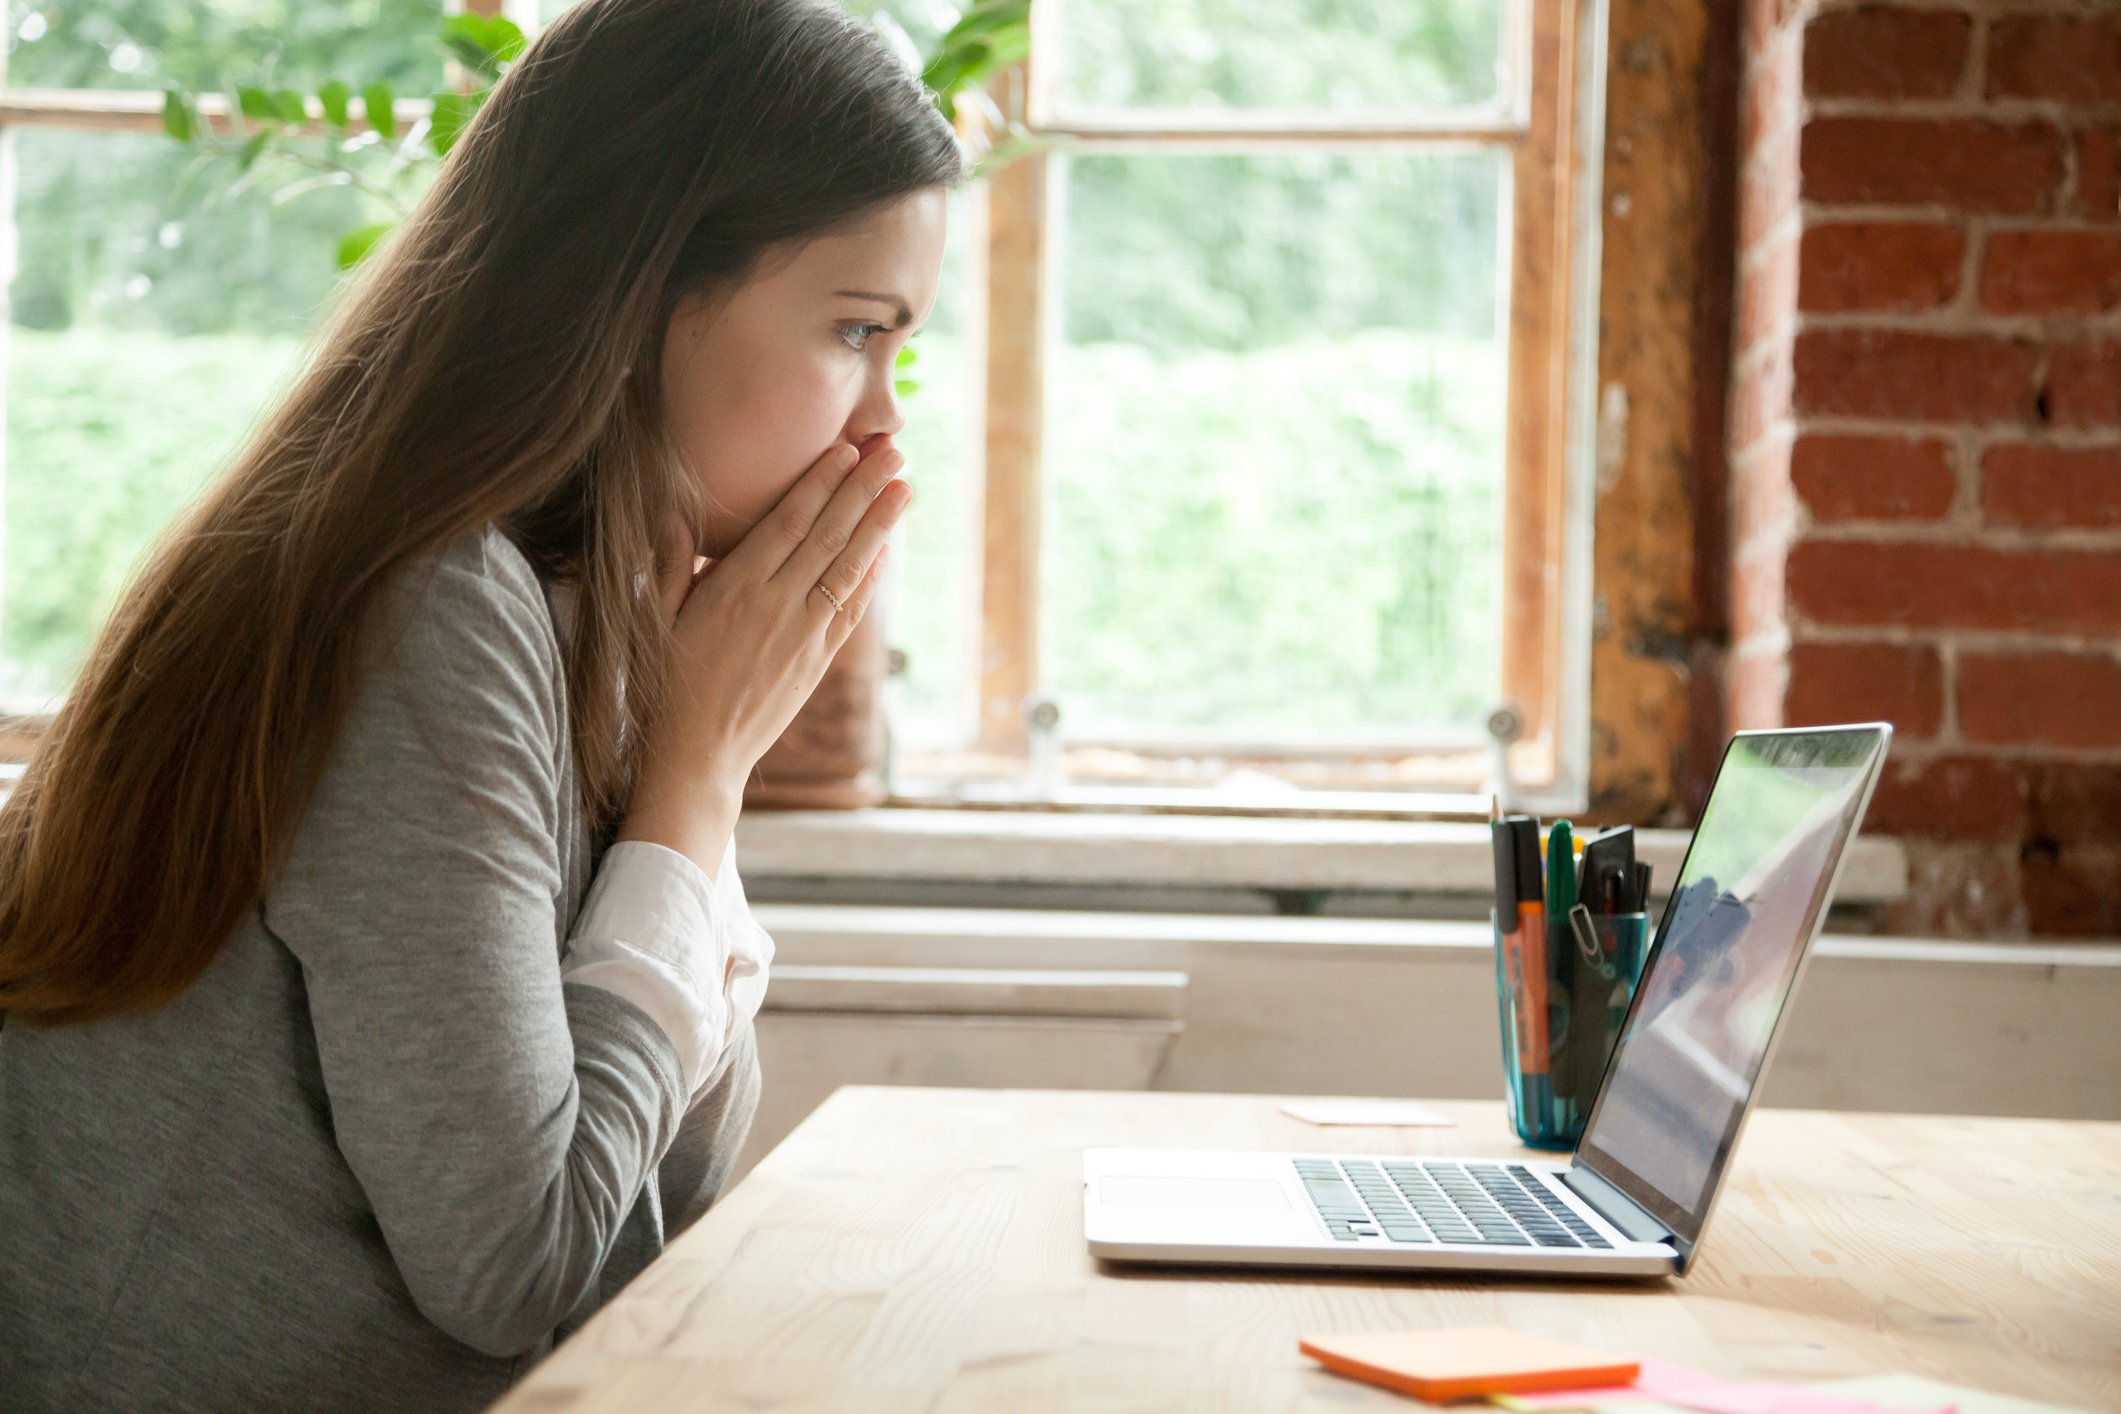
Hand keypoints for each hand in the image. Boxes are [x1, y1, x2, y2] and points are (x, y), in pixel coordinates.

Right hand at [618, 435, 908, 876]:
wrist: (696, 757)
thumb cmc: (665, 684)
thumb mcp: (654, 620)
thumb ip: (669, 562)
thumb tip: (675, 508)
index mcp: (735, 589)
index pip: (789, 522)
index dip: (822, 482)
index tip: (846, 448)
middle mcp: (778, 607)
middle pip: (831, 536)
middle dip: (865, 490)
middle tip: (895, 452)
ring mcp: (803, 636)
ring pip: (850, 569)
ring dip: (880, 526)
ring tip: (904, 489)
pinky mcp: (816, 662)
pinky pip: (850, 610)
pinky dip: (870, 577)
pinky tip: (884, 550)